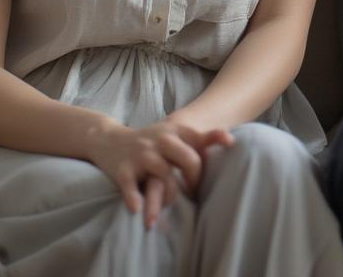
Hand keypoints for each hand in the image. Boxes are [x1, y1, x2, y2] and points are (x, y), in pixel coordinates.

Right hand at [87, 117, 234, 229]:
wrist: (109, 138)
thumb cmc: (151, 141)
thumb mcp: (175, 134)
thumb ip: (202, 138)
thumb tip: (233, 141)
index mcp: (175, 131)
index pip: (202, 140)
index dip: (212, 155)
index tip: (223, 157)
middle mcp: (160, 140)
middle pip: (188, 159)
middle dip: (195, 180)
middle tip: (193, 194)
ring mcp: (141, 154)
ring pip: (164, 175)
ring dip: (171, 196)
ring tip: (172, 206)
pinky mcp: (123, 169)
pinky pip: (130, 186)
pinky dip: (134, 198)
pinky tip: (138, 210)